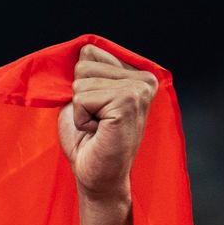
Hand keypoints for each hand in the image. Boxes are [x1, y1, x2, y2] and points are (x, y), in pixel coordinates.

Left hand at [57, 44, 157, 203]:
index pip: (89, 52)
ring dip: (80, 109)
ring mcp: (139, 89)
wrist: (96, 176)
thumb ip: (87, 72)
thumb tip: (81, 48)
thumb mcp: (85, 97)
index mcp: (137, 73)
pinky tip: (98, 131)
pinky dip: (81, 118)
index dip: (80, 84)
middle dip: (79, 96)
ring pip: (81, 81)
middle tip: (96, 121)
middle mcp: (144, 78)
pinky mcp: (128, 101)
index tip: (95, 108)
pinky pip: (82, 98)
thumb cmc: (87, 140)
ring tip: (97, 126)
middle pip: (83, 64)